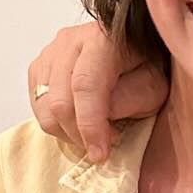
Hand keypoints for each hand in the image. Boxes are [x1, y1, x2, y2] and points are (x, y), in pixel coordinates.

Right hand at [28, 20, 168, 161]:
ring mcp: (51, 52)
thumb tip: (102, 118)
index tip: (100, 153)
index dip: (90, 125)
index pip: (86, 85)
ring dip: (68, 132)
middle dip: (80, 134)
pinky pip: (38, 106)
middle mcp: (71, 41)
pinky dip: (57, 124)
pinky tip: (79, 121)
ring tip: (93, 132)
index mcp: (104, 39)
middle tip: (104, 145)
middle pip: (60, 100)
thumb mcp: (154, 86)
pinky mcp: (39, 67)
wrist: (133, 50)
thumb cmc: (146, 69)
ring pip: (44, 107)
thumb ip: (131, 99)